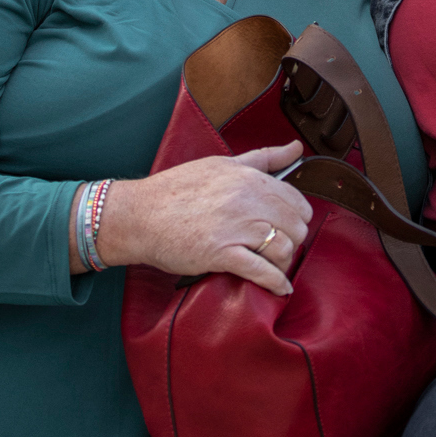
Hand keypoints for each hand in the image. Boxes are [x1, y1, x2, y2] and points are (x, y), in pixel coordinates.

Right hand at [86, 142, 311, 296]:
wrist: (139, 215)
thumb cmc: (177, 190)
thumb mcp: (223, 164)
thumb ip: (264, 158)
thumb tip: (297, 149)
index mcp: (249, 178)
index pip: (296, 202)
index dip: (296, 218)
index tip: (286, 226)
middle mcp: (246, 200)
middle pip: (295, 227)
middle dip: (291, 241)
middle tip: (278, 247)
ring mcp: (235, 228)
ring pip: (284, 249)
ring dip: (283, 263)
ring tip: (273, 266)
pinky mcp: (222, 254)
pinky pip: (263, 271)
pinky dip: (275, 282)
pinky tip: (278, 287)